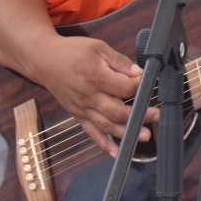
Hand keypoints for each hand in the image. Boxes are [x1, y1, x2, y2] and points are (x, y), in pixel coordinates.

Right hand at [34, 35, 155, 156]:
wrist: (43, 61)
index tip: (149, 82)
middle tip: (157, 116)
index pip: (125, 87)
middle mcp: (89, 97)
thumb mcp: (98, 48)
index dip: (140, 85)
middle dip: (140, 115)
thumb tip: (139, 72)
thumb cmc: (71, 52)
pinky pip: (91, 132)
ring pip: (106, 125)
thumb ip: (120, 61)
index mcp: (96, 77)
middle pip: (118, 111)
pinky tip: (115, 152)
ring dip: (126, 132)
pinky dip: (103, 144)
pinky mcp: (77, 115)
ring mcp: (82, 108)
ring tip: (144, 136)